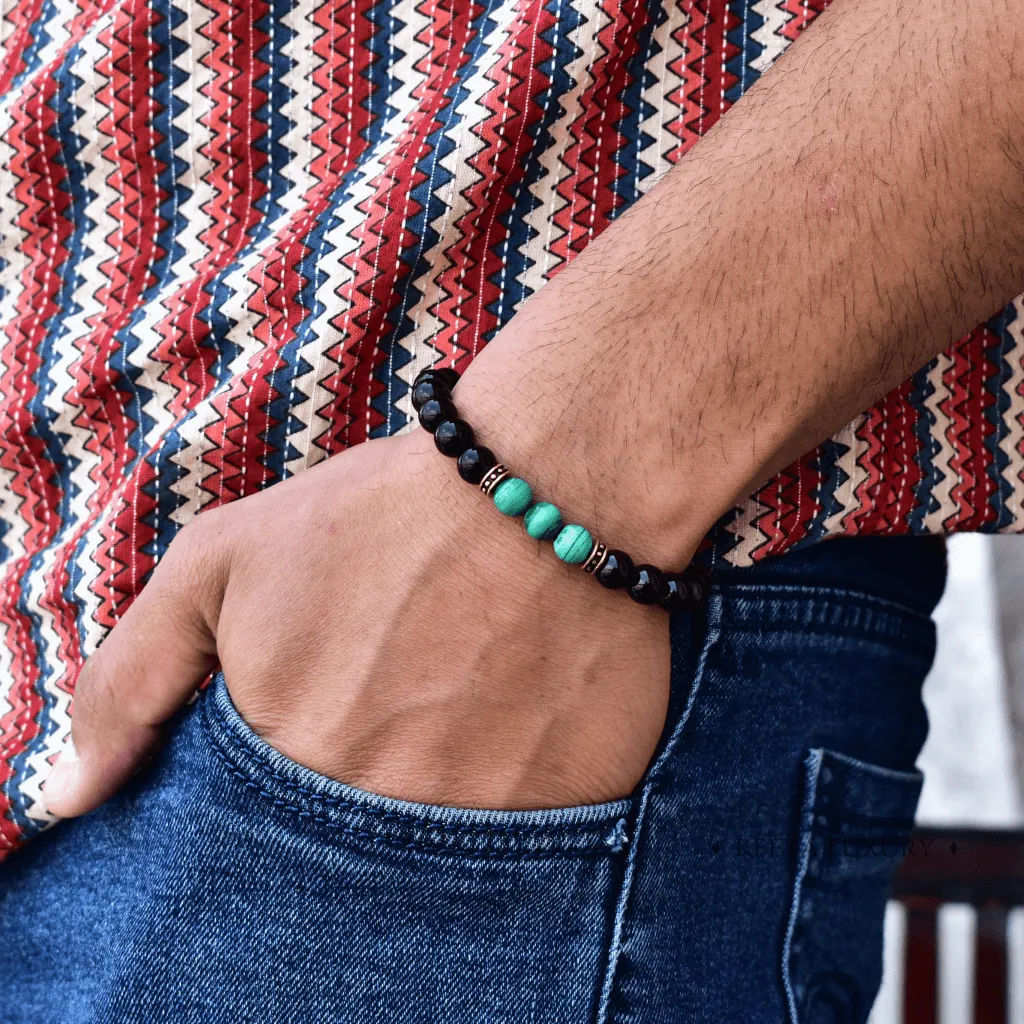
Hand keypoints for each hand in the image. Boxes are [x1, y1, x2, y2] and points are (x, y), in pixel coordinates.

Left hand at [43, 429, 671, 816]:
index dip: (302, 762)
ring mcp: (497, 819)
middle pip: (359, 842)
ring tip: (464, 686)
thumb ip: (132, 682)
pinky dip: (522, 777)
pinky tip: (522, 702)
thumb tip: (67, 800)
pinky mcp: (585, 800)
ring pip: (448, 844)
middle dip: (373, 767)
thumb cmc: (379, 514)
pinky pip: (540, 830)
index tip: (334, 708)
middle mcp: (392, 816)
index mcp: (295, 770)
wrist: (548, 480)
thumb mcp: (222, 564)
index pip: (266, 837)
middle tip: (407, 686)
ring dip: (448, 776)